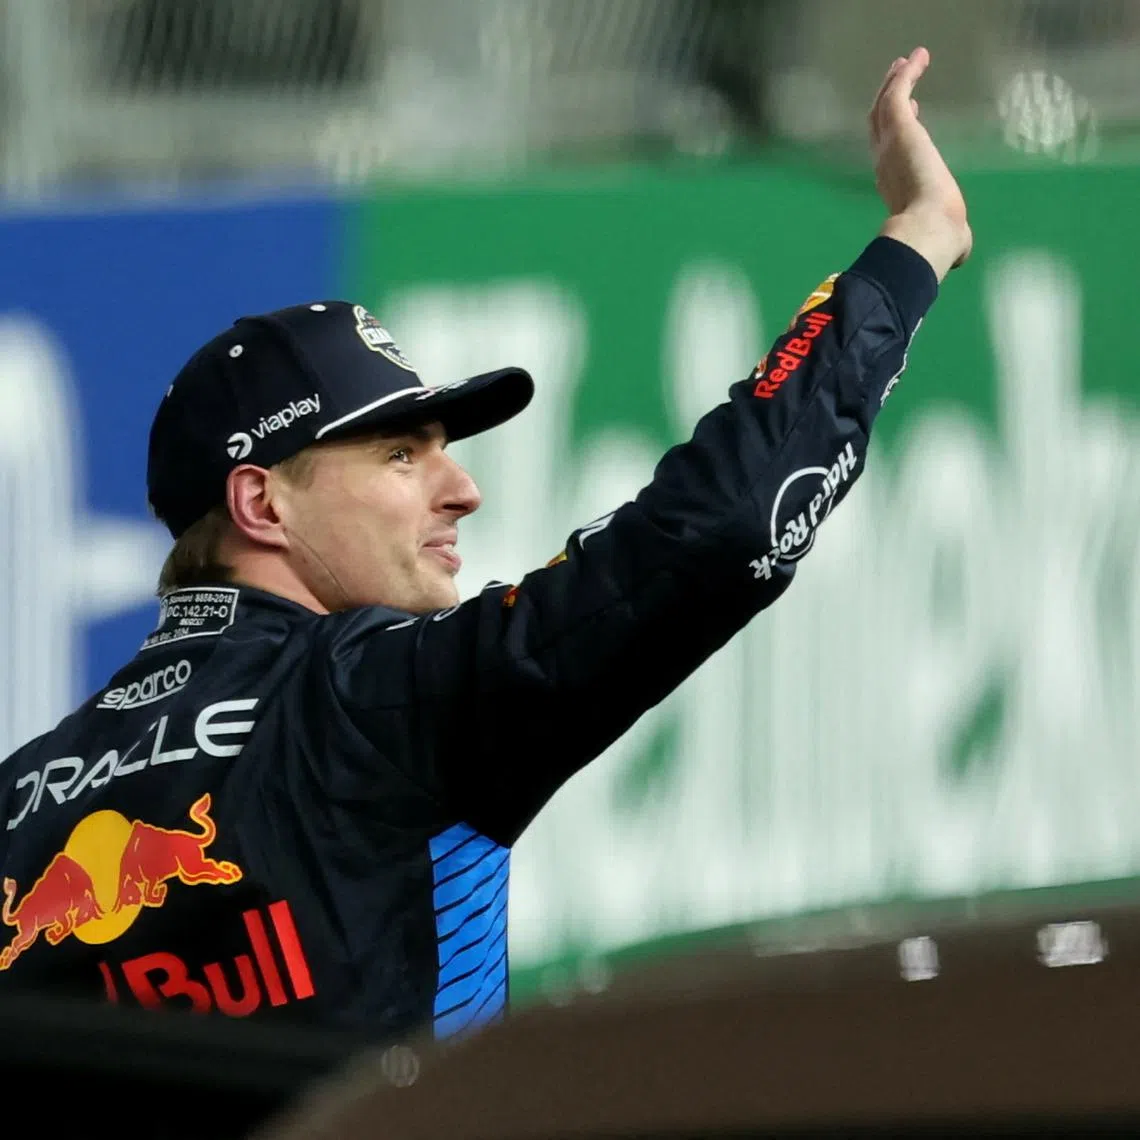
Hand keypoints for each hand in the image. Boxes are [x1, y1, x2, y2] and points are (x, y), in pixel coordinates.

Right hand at [869, 47, 971, 280]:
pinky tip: (917, 58)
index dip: (899, 134)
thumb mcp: (949, 241)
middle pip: (881, 126)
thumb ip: (954, 243)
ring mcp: (890, 145)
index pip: (892, 155)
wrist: (927, 232)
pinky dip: (905, 74)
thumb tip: (962, 254)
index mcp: (896, 189)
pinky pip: (896, 92)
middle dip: (889, 102)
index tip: (912, 117)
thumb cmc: (938, 240)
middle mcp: (887, 164)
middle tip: (898, 80)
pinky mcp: (899, 128)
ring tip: (905, 63)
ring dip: (895, 82)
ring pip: (884, 106)